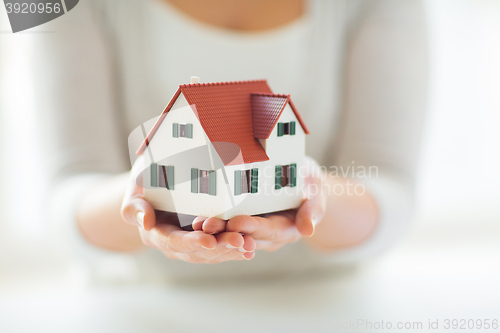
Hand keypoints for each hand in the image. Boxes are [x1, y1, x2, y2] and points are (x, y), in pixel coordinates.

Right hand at [120, 156, 255, 262]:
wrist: (154, 188)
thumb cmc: (144, 185)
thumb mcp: (134, 191)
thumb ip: (135, 207)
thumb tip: (145, 221)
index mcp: (156, 234)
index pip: (173, 241)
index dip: (191, 242)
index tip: (208, 240)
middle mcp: (174, 244)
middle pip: (197, 252)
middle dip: (219, 247)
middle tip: (238, 241)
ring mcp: (191, 245)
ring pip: (212, 253)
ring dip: (231, 250)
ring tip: (249, 244)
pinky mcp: (206, 241)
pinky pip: (221, 249)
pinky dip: (236, 250)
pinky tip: (251, 248)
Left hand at [193, 156, 325, 251]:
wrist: (301, 183)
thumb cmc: (310, 185)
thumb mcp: (316, 193)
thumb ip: (313, 210)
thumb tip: (308, 230)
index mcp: (287, 229)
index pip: (270, 230)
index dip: (254, 227)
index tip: (237, 222)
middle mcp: (268, 235)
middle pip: (247, 236)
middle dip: (227, 231)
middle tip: (208, 225)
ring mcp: (253, 230)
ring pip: (233, 233)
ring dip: (216, 230)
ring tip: (199, 223)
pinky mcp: (242, 222)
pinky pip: (227, 225)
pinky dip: (213, 222)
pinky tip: (197, 218)